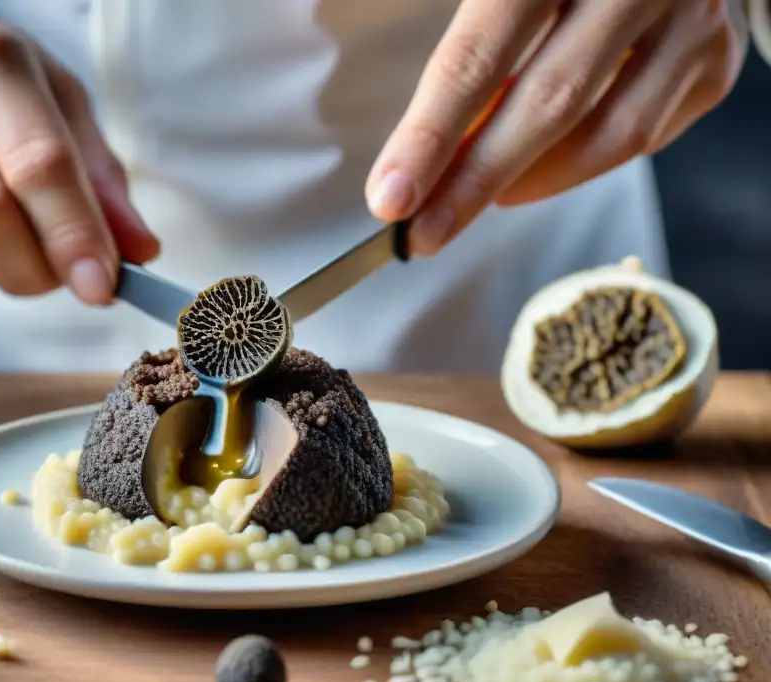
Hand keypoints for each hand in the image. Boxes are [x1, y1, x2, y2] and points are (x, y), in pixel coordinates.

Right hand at [0, 19, 158, 304]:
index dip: (73, 233)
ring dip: (16, 267)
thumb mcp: (74, 119)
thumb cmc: (17, 102)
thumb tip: (140, 252)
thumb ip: (108, 188)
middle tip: (82, 285)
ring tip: (34, 238)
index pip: (38, 163)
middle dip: (42, 267)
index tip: (102, 286)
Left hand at [366, 0, 748, 254]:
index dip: (430, 136)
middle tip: (425, 233)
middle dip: (474, 182)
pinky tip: (545, 164)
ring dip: (534, 182)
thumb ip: (472, 56)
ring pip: (610, 133)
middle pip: (546, 103)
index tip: (391, 198)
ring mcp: (691, 15)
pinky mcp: (718, 56)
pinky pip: (646, 137)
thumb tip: (421, 157)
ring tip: (482, 198)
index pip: (478, 56)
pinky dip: (585, 164)